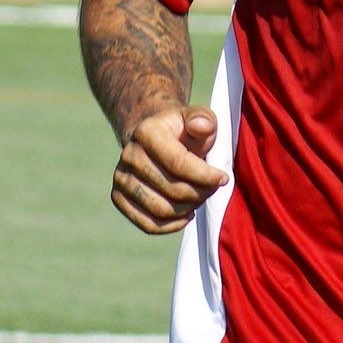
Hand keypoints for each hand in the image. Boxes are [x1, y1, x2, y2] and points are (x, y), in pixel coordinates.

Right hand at [110, 104, 227, 233]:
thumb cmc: (183, 130)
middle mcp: (129, 155)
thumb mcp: (198, 117)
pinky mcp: (119, 197)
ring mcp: (121, 178)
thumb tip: (201, 126)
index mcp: (147, 132)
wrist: (154, 138)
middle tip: (213, 188)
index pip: (178, 163)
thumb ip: (204, 119)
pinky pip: (148, 224)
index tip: (223, 178)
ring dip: (188, 209)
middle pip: (172, 189)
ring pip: (161, 210)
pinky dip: (172, 225)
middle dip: (200, 193)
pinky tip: (187, 214)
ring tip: (200, 197)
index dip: (205, 176)